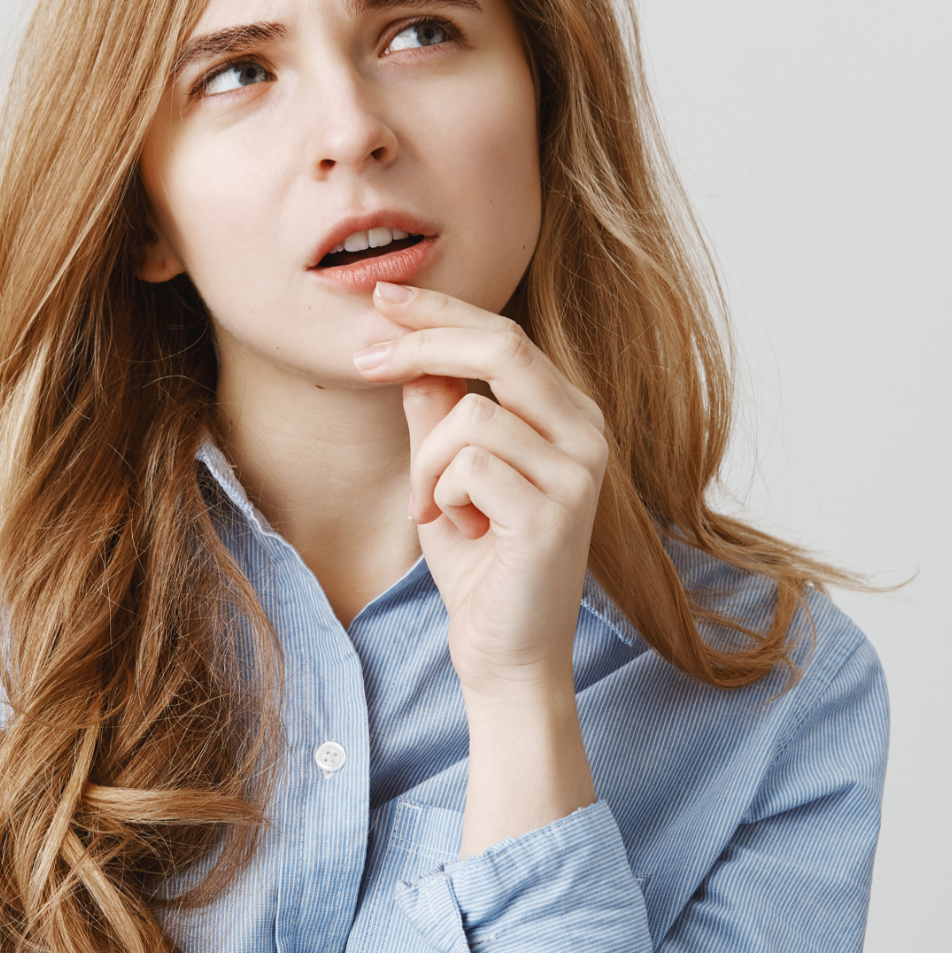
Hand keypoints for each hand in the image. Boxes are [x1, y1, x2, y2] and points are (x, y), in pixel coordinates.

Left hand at [353, 282, 609, 851]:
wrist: (506, 656)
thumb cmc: (480, 567)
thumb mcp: (447, 478)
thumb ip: (439, 416)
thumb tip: (413, 355)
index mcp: (567, 415)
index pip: (504, 336)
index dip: (439, 311)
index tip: (380, 296)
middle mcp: (586, 433)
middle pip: (502, 347)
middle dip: (424, 340)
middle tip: (365, 356)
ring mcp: (579, 472)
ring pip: (473, 415)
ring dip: (428, 464)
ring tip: (434, 509)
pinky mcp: (556, 512)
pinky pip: (471, 466)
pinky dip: (441, 497)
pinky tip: (455, 532)